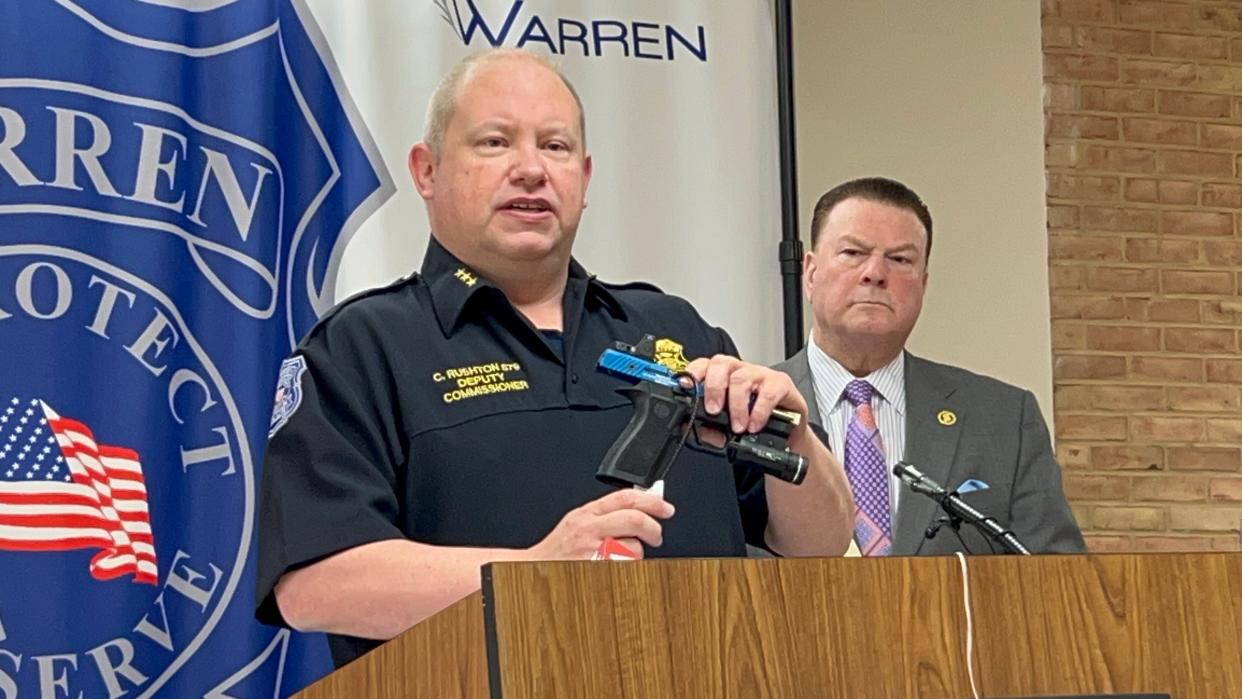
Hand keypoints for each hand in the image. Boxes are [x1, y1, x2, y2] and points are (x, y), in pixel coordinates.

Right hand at [528, 489, 674, 559]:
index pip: (625, 497)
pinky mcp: (595, 568)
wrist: (531, 570)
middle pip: (634, 518)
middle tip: (657, 536)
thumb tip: (638, 510)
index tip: (666, 508)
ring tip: (626, 558)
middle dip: (653, 528)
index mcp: (587, 513)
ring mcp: (592, 549)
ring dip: (637, 554)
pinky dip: (626, 568)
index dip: (651, 501)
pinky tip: (616, 568)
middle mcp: (589, 527)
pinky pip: (624, 567)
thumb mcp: (577, 523)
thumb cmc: (557, 551)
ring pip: (633, 547)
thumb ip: (604, 515)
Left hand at [683, 355, 810, 441]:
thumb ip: (709, 427)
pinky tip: (755, 425)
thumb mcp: (728, 429)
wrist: (788, 433)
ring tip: (738, 427)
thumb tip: (688, 427)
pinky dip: (759, 411)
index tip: (685, 387)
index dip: (693, 372)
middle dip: (714, 387)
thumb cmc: (755, 423)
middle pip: (721, 363)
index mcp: (724, 377)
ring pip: (742, 378)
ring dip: (736, 405)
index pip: (704, 364)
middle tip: (713, 410)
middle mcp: (740, 370)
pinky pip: (768, 392)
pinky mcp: (781, 383)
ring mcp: (761, 374)